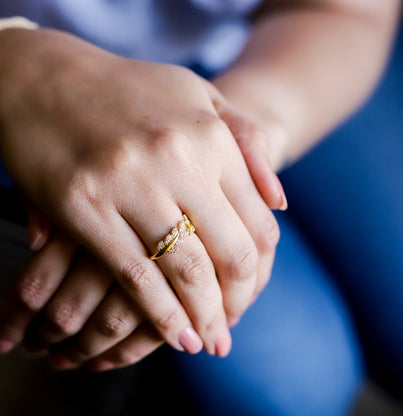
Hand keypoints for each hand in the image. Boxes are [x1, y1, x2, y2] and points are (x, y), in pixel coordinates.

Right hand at [0, 28, 282, 356]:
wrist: (46, 78)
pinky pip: (134, 274)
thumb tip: (280, 203)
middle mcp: (176, 159)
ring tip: (210, 342)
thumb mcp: (200, 96)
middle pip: (229, 251)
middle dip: (237, 299)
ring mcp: (128, 183)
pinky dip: (160, 314)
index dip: (260, 265)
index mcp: (209, 136)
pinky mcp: (84, 206)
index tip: (251, 291)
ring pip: (185, 270)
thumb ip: (247, 144)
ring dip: (203, 316)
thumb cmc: (130, 91)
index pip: (257, 220)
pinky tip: (176, 336)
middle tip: (233, 326)